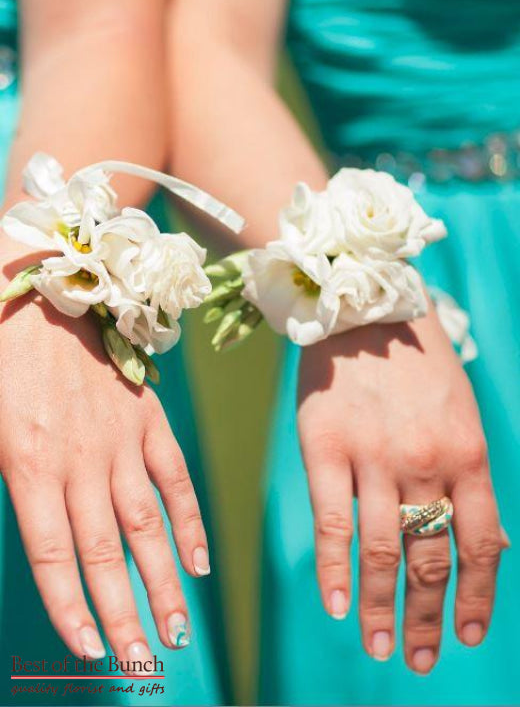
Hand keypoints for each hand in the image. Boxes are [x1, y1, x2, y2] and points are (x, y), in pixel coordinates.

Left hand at [0, 240, 208, 663]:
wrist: (46, 291)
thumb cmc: (2, 358)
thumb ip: (6, 477)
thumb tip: (31, 534)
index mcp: (28, 464)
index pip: (53, 556)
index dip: (72, 608)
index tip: (91, 652)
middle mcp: (80, 462)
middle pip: (107, 553)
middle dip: (126, 614)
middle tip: (148, 662)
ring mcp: (120, 440)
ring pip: (146, 525)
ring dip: (163, 582)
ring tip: (178, 631)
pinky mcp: (148, 417)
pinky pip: (174, 477)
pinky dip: (189, 521)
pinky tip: (198, 562)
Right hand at [298, 307, 505, 673]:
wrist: (365, 309)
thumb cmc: (419, 366)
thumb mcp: (463, 416)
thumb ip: (471, 478)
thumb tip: (490, 545)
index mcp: (468, 454)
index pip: (481, 545)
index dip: (476, 598)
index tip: (467, 635)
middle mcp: (425, 461)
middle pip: (430, 557)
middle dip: (427, 617)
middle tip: (418, 658)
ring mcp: (373, 455)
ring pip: (383, 550)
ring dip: (383, 607)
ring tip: (380, 646)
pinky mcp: (324, 447)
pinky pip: (331, 522)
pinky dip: (335, 570)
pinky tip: (339, 605)